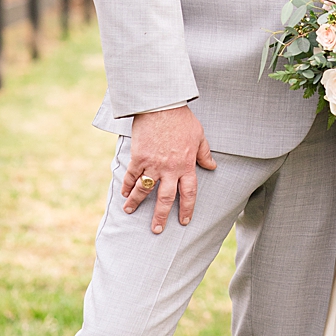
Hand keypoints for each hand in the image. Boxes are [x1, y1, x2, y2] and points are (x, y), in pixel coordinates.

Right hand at [122, 106, 217, 233]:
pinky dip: (126, 185)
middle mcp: (170, 169)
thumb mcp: (199, 136)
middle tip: (156, 230)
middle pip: (165, 199)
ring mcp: (153, 164)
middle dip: (160, 216)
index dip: (186, 209)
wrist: (162, 105)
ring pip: (144, 190)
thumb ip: (204, 153)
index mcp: (186, 166)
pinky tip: (123, 193)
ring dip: (136, 203)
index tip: (184, 221)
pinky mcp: (139, 157)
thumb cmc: (182, 119)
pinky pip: (131, 175)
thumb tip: (212, 166)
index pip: (188, 194)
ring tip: (129, 212)